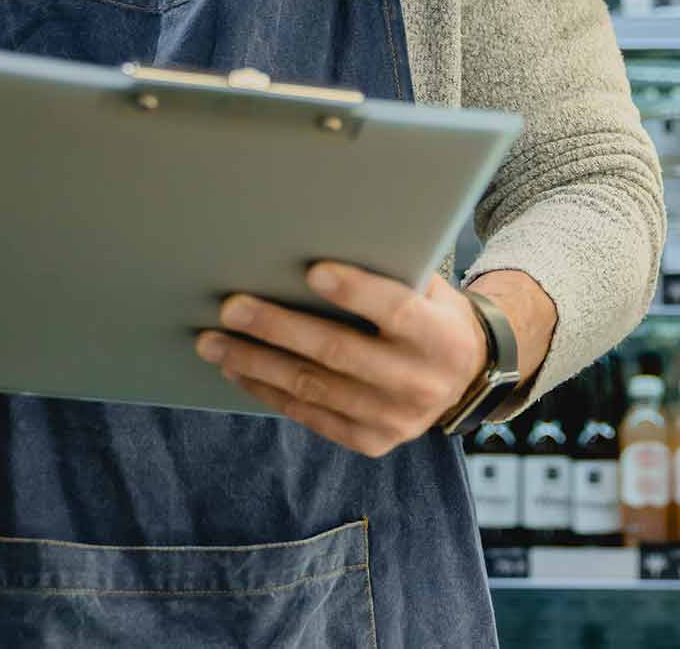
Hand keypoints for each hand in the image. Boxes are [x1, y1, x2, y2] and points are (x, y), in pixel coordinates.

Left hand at [194, 263, 491, 457]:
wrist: (466, 377)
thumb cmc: (433, 315)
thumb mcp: (430, 289)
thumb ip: (391, 272)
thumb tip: (322, 238)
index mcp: (440, 337)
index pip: (395, 312)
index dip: (355, 292)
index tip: (311, 270)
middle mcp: (418, 382)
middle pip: (338, 352)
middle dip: (279, 328)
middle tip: (231, 307)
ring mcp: (394, 419)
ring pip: (314, 388)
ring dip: (257, 363)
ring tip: (213, 342)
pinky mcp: (371, 441)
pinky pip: (311, 416)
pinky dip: (269, 392)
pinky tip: (238, 369)